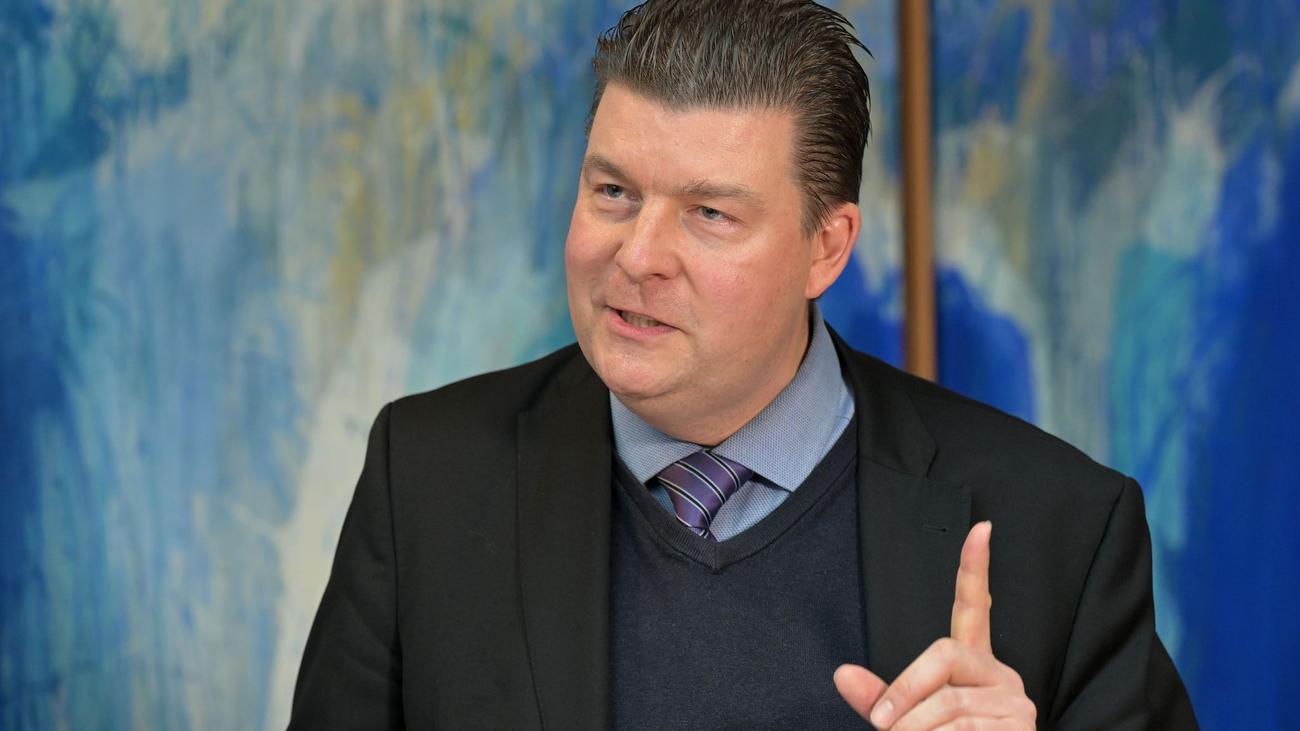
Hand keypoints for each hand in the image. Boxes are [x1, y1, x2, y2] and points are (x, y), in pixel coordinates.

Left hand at [833, 521, 1036, 728]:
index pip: (975, 607)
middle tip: (883, 726)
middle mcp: (1001, 676)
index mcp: (973, 666)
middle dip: (905, 690)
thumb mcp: (906, 722)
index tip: (981, 528)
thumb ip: (881, 699)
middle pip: (944, 653)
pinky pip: (966, 729)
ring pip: (950, 704)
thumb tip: (841, 673)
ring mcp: (1016, 703)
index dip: (975, 568)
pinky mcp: (1021, 729)